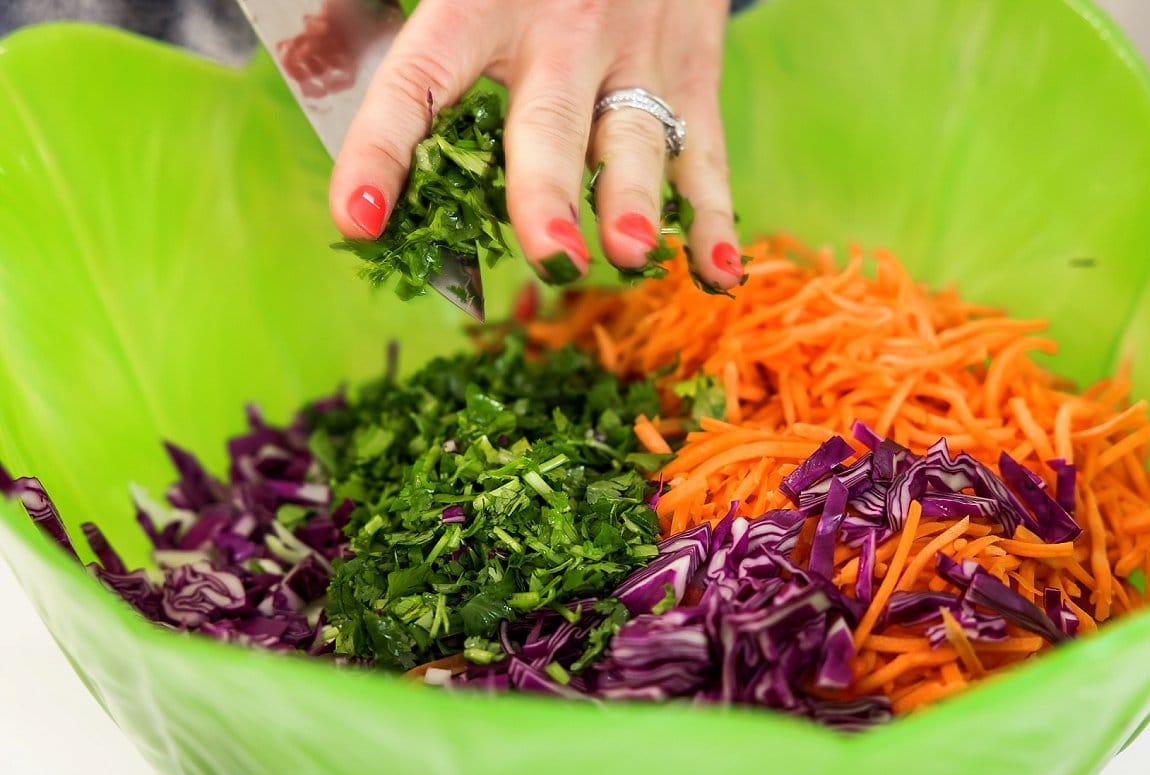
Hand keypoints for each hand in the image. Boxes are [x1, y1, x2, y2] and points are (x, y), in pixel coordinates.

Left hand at [329, 0, 742, 288]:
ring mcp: (636, 52)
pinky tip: (715, 269)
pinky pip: (706, 150)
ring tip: (629, 253)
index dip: (384, 151)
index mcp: (479, 2)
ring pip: (635, 136)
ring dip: (635, 199)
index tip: (357, 223)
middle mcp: (561, 30)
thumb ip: (400, 25)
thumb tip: (331, 97)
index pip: (420, 82)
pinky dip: (714, 213)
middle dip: (546, 188)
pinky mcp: (693, 71)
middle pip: (548, 121)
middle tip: (547, 250)